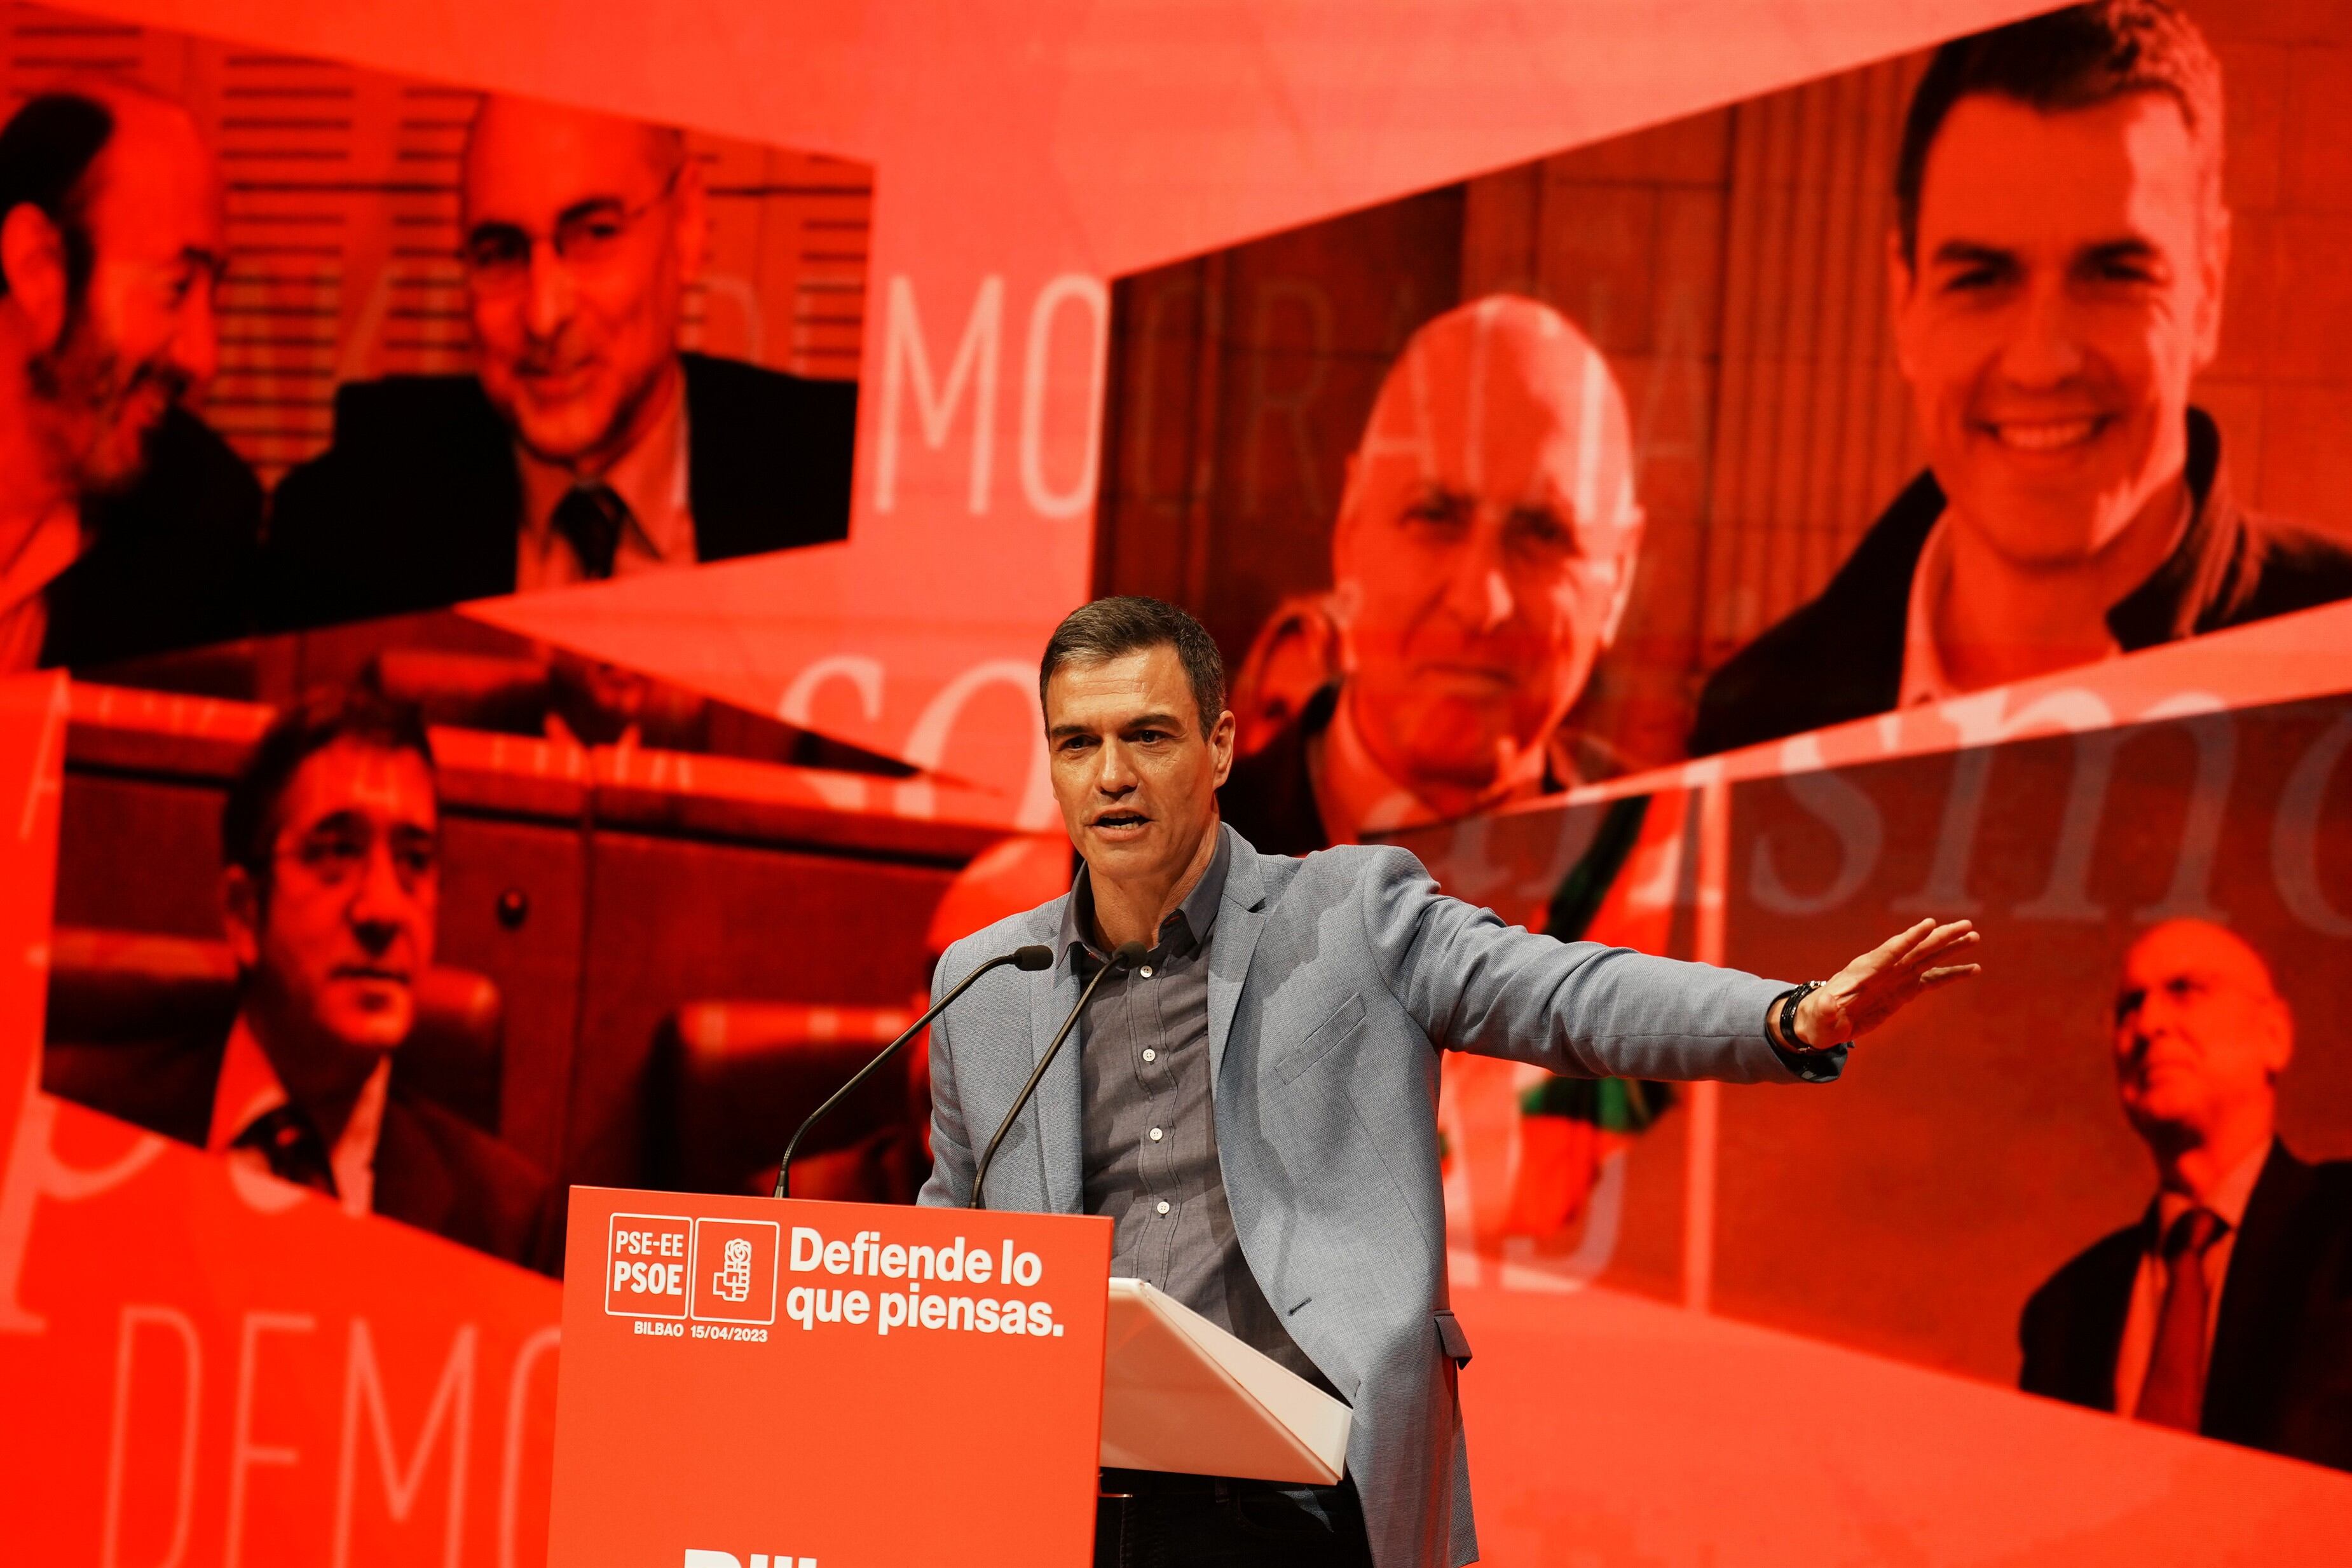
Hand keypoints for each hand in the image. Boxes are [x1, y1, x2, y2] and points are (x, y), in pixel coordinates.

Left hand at [1790, 918, 1980, 1048]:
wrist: (1823, 1021)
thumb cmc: (1818, 1017)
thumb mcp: (1820, 1015)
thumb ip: (1826, 1009)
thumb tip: (1827, 1003)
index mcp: (1864, 970)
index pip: (1891, 951)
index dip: (1910, 938)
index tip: (1929, 923)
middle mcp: (1884, 969)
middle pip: (1916, 949)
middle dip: (1940, 937)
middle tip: (1966, 925)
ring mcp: (1896, 978)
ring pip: (1928, 959)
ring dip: (1951, 948)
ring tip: (1974, 937)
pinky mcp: (1904, 990)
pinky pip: (1933, 980)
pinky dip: (1952, 974)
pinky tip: (1973, 969)